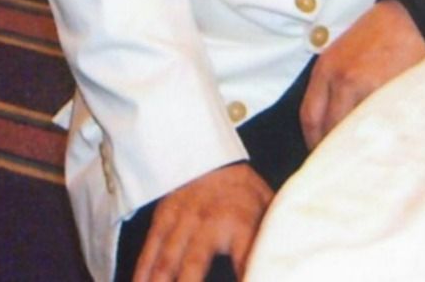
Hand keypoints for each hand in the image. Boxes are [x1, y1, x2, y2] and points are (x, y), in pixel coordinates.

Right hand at [133, 162, 272, 281]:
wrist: (215, 155)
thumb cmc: (244, 193)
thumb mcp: (267, 210)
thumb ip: (270, 239)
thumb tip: (283, 261)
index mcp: (240, 221)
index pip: (246, 259)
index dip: (247, 276)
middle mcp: (207, 222)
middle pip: (192, 266)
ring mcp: (181, 219)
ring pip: (164, 263)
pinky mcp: (162, 218)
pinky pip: (148, 252)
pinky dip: (142, 274)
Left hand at [300, 0, 424, 150]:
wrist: (410, 17)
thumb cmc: (378, 36)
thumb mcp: (344, 54)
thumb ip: (333, 86)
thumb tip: (330, 129)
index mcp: (325, 69)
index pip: (310, 117)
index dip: (314, 142)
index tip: (323, 155)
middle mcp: (340, 79)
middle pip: (328, 129)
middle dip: (335, 149)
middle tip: (345, 164)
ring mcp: (364, 86)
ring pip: (353, 130)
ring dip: (358, 146)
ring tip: (365, 156)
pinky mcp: (389, 91)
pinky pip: (379, 123)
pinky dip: (380, 135)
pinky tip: (386, 141)